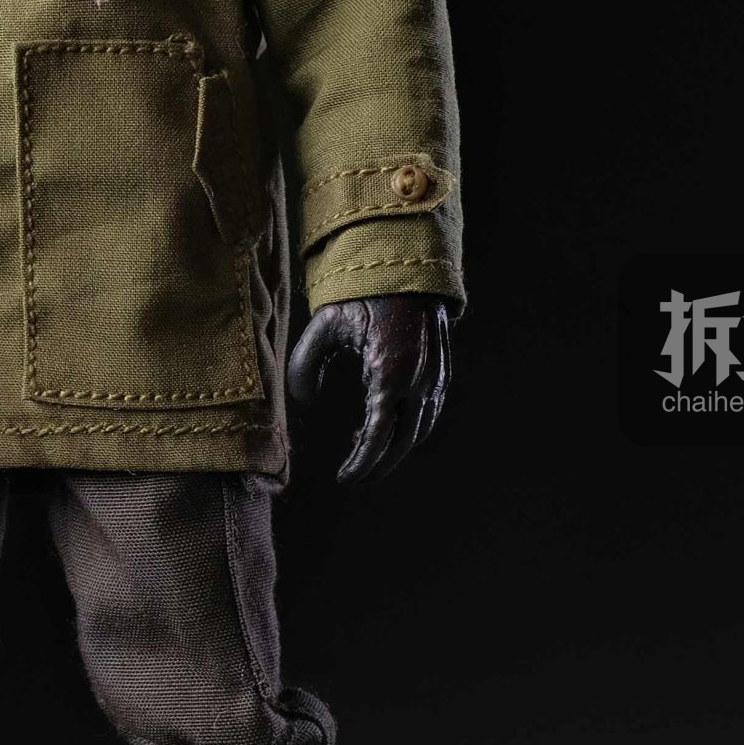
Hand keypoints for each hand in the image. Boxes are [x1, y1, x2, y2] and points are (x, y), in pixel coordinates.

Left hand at [286, 294, 451, 484]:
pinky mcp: (440, 372)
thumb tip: (302, 401)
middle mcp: (420, 379)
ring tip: (360, 451)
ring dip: (392, 448)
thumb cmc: (361, 294)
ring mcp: (435, 377)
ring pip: (419, 430)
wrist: (403, 266)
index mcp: (391, 371)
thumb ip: (306, 364)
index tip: (344, 478)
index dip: (362, 462)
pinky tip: (378, 427)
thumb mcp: (324, 325)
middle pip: (403, 441)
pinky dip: (406, 428)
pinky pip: (427, 412)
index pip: (379, 434)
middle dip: (378, 465)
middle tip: (352, 477)